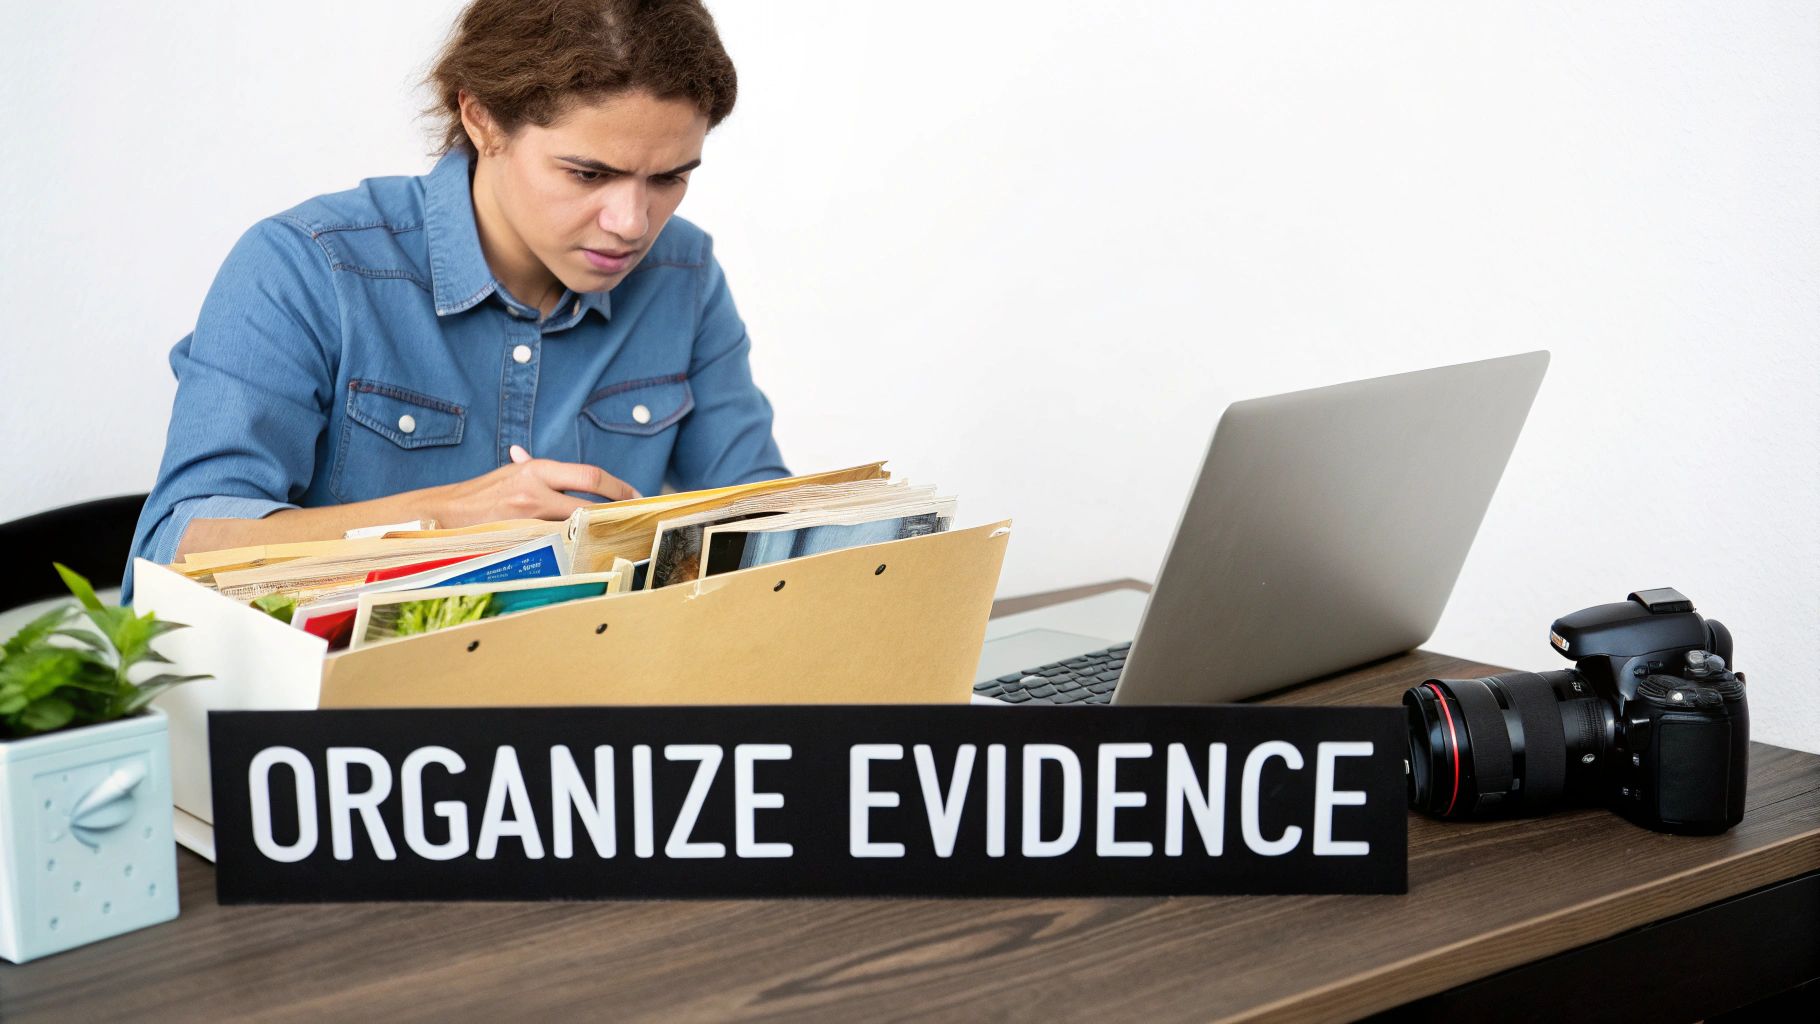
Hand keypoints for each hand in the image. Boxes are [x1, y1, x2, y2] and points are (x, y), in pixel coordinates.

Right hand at [430, 449, 640, 527]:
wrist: (447, 514)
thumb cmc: (481, 493)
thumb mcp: (508, 473)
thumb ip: (529, 467)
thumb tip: (526, 454)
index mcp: (537, 470)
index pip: (589, 476)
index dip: (617, 487)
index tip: (634, 494)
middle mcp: (536, 492)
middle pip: (589, 503)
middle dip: (615, 511)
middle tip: (633, 517)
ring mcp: (529, 518)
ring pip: (577, 526)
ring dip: (597, 530)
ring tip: (616, 533)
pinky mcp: (523, 540)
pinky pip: (558, 543)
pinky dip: (573, 544)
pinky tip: (586, 549)